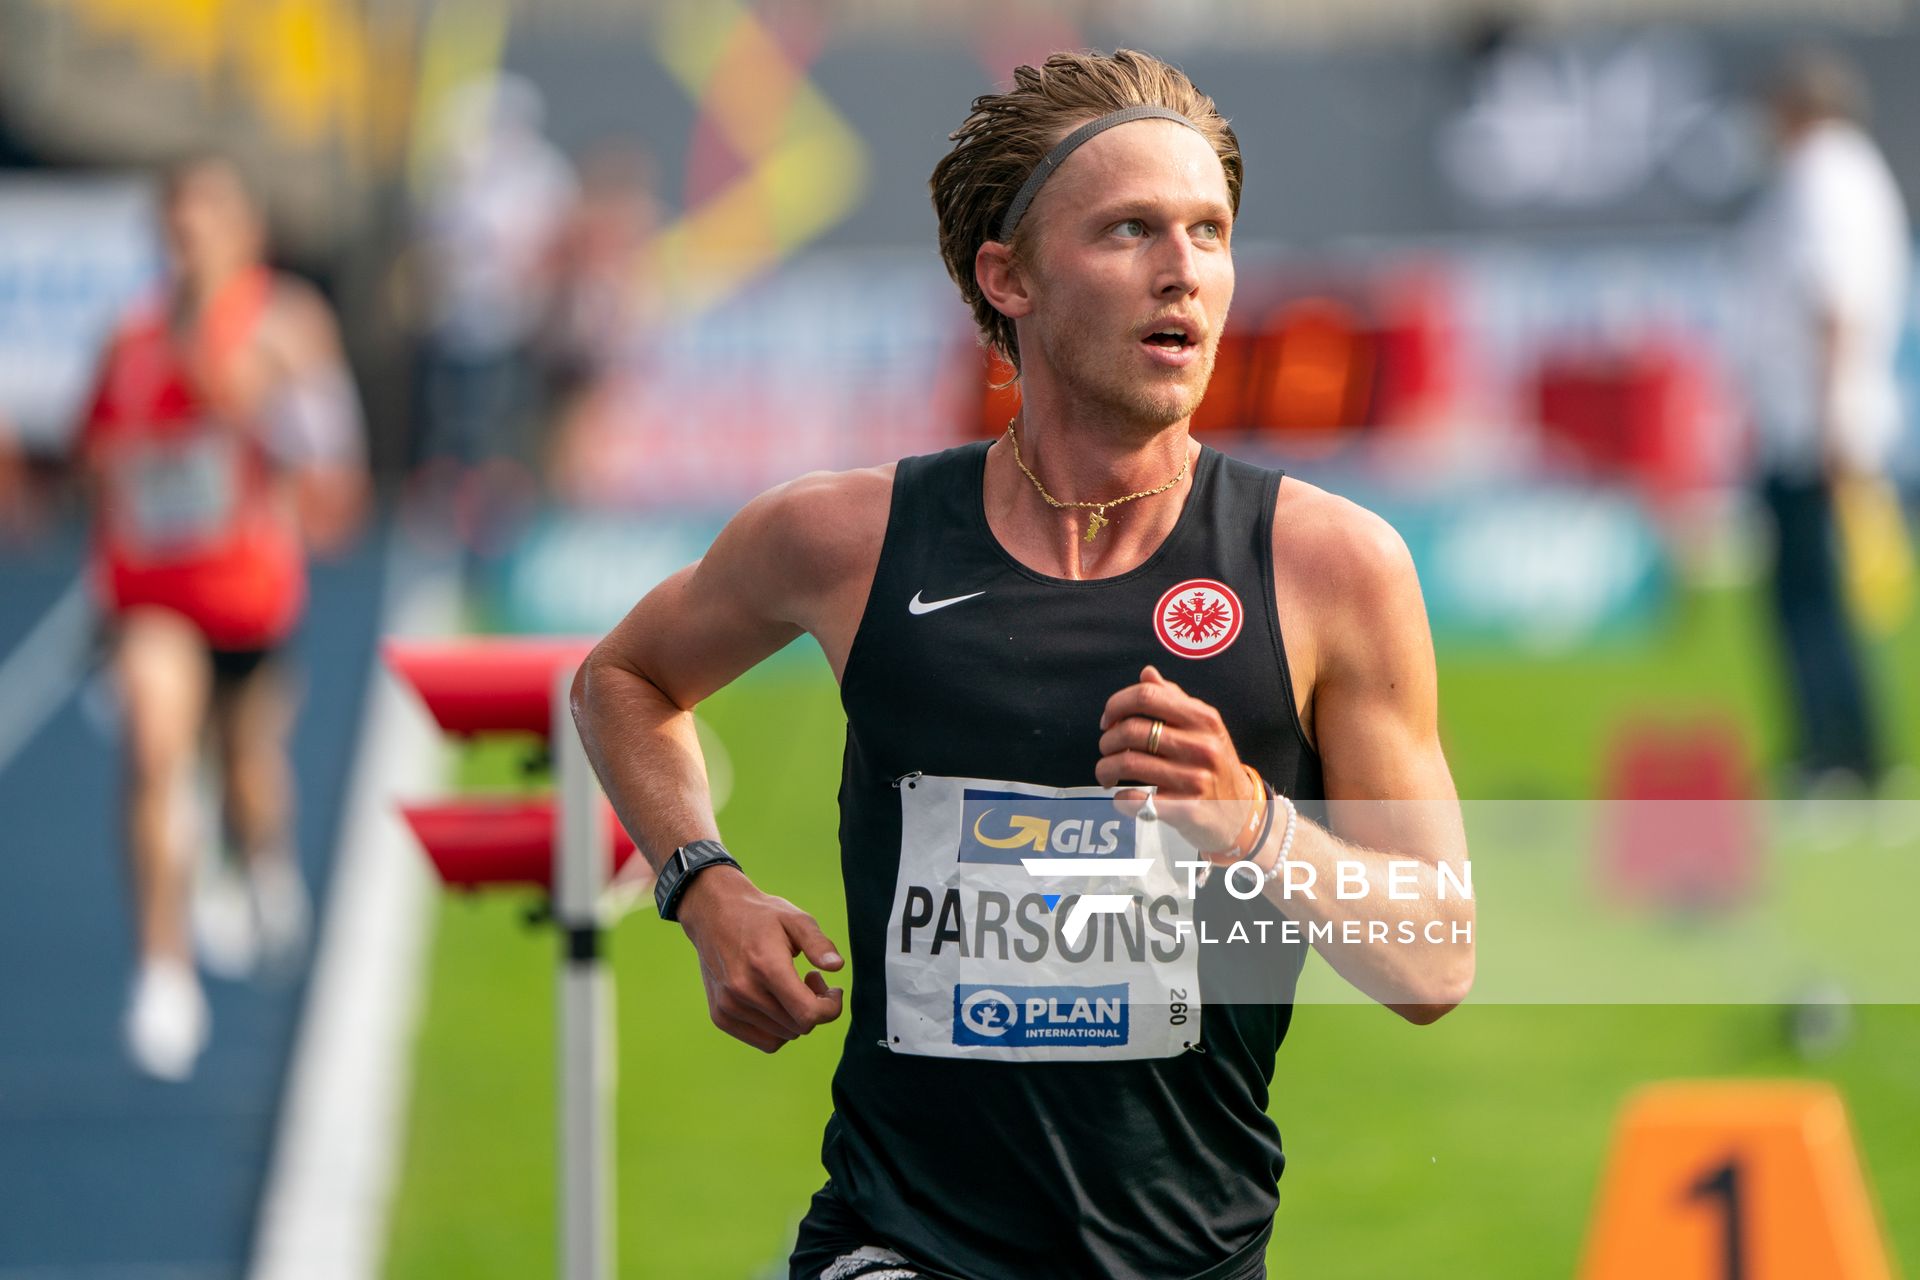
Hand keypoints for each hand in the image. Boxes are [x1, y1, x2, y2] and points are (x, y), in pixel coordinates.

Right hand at [676, 866, 844, 1053]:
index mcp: (766, 966)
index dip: (830, 1008)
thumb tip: (837, 966)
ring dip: (796, 1018)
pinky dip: (779, 1028)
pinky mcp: (720, 1016)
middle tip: (812, 979)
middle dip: (815, 1007)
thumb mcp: (795, 919)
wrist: (713, 914)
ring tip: (792, 987)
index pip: (808, 1013)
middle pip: (799, 1026)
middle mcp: (744, 991)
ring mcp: (729, 1007)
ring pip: (783, 1036)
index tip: (834, 990)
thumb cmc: (761, 916)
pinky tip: (777, 1002)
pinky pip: (764, 1041)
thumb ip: (818, 943)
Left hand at [1096, 665, 1257, 855]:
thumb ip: (1175, 699)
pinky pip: (1136, 799)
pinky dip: (1120, 798)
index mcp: (1203, 719)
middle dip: (1108, 740)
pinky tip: (1122, 796)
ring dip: (1106, 768)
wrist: (1243, 814)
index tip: (1108, 720)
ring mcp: (1195, 779)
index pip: (1147, 696)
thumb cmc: (1216, 765)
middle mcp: (1202, 746)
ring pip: (1128, 763)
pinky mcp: (1186, 809)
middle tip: (1107, 749)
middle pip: (1132, 729)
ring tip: (1107, 773)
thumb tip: (1147, 674)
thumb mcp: (1205, 728)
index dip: (1117, 704)